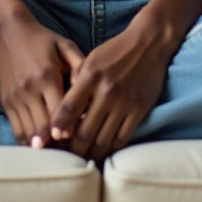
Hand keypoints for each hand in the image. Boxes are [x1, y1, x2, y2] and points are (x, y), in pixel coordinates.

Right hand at [0, 10, 83, 147]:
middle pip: (44, 127)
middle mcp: (29, 90)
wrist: (10, 33)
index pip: (60, 111)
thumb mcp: (66, 46)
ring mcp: (15, 98)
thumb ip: (81, 67)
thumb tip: (90, 91)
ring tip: (59, 152)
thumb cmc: (44, 41)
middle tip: (74, 151)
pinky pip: (17, 130)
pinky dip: (29, 141)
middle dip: (59, 143)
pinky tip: (42, 145)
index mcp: (47, 76)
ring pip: (29, 133)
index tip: (81, 138)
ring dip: (44, 146)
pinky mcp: (6, 102)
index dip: (71, 128)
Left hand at [49, 17, 181, 160]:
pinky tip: (104, 150)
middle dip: (73, 149)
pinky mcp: (139, 109)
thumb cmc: (115, 52)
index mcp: (90, 76)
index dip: (57, 127)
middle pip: (84, 131)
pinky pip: (122, 137)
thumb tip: (63, 115)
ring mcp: (124, 103)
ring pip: (103, 140)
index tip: (53, 138)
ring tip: (84, 158)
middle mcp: (106, 91)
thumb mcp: (91, 61)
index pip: (68, 108)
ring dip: (92, 153)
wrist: (149, 43)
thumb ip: (77, 85)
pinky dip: (111, 148)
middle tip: (66, 156)